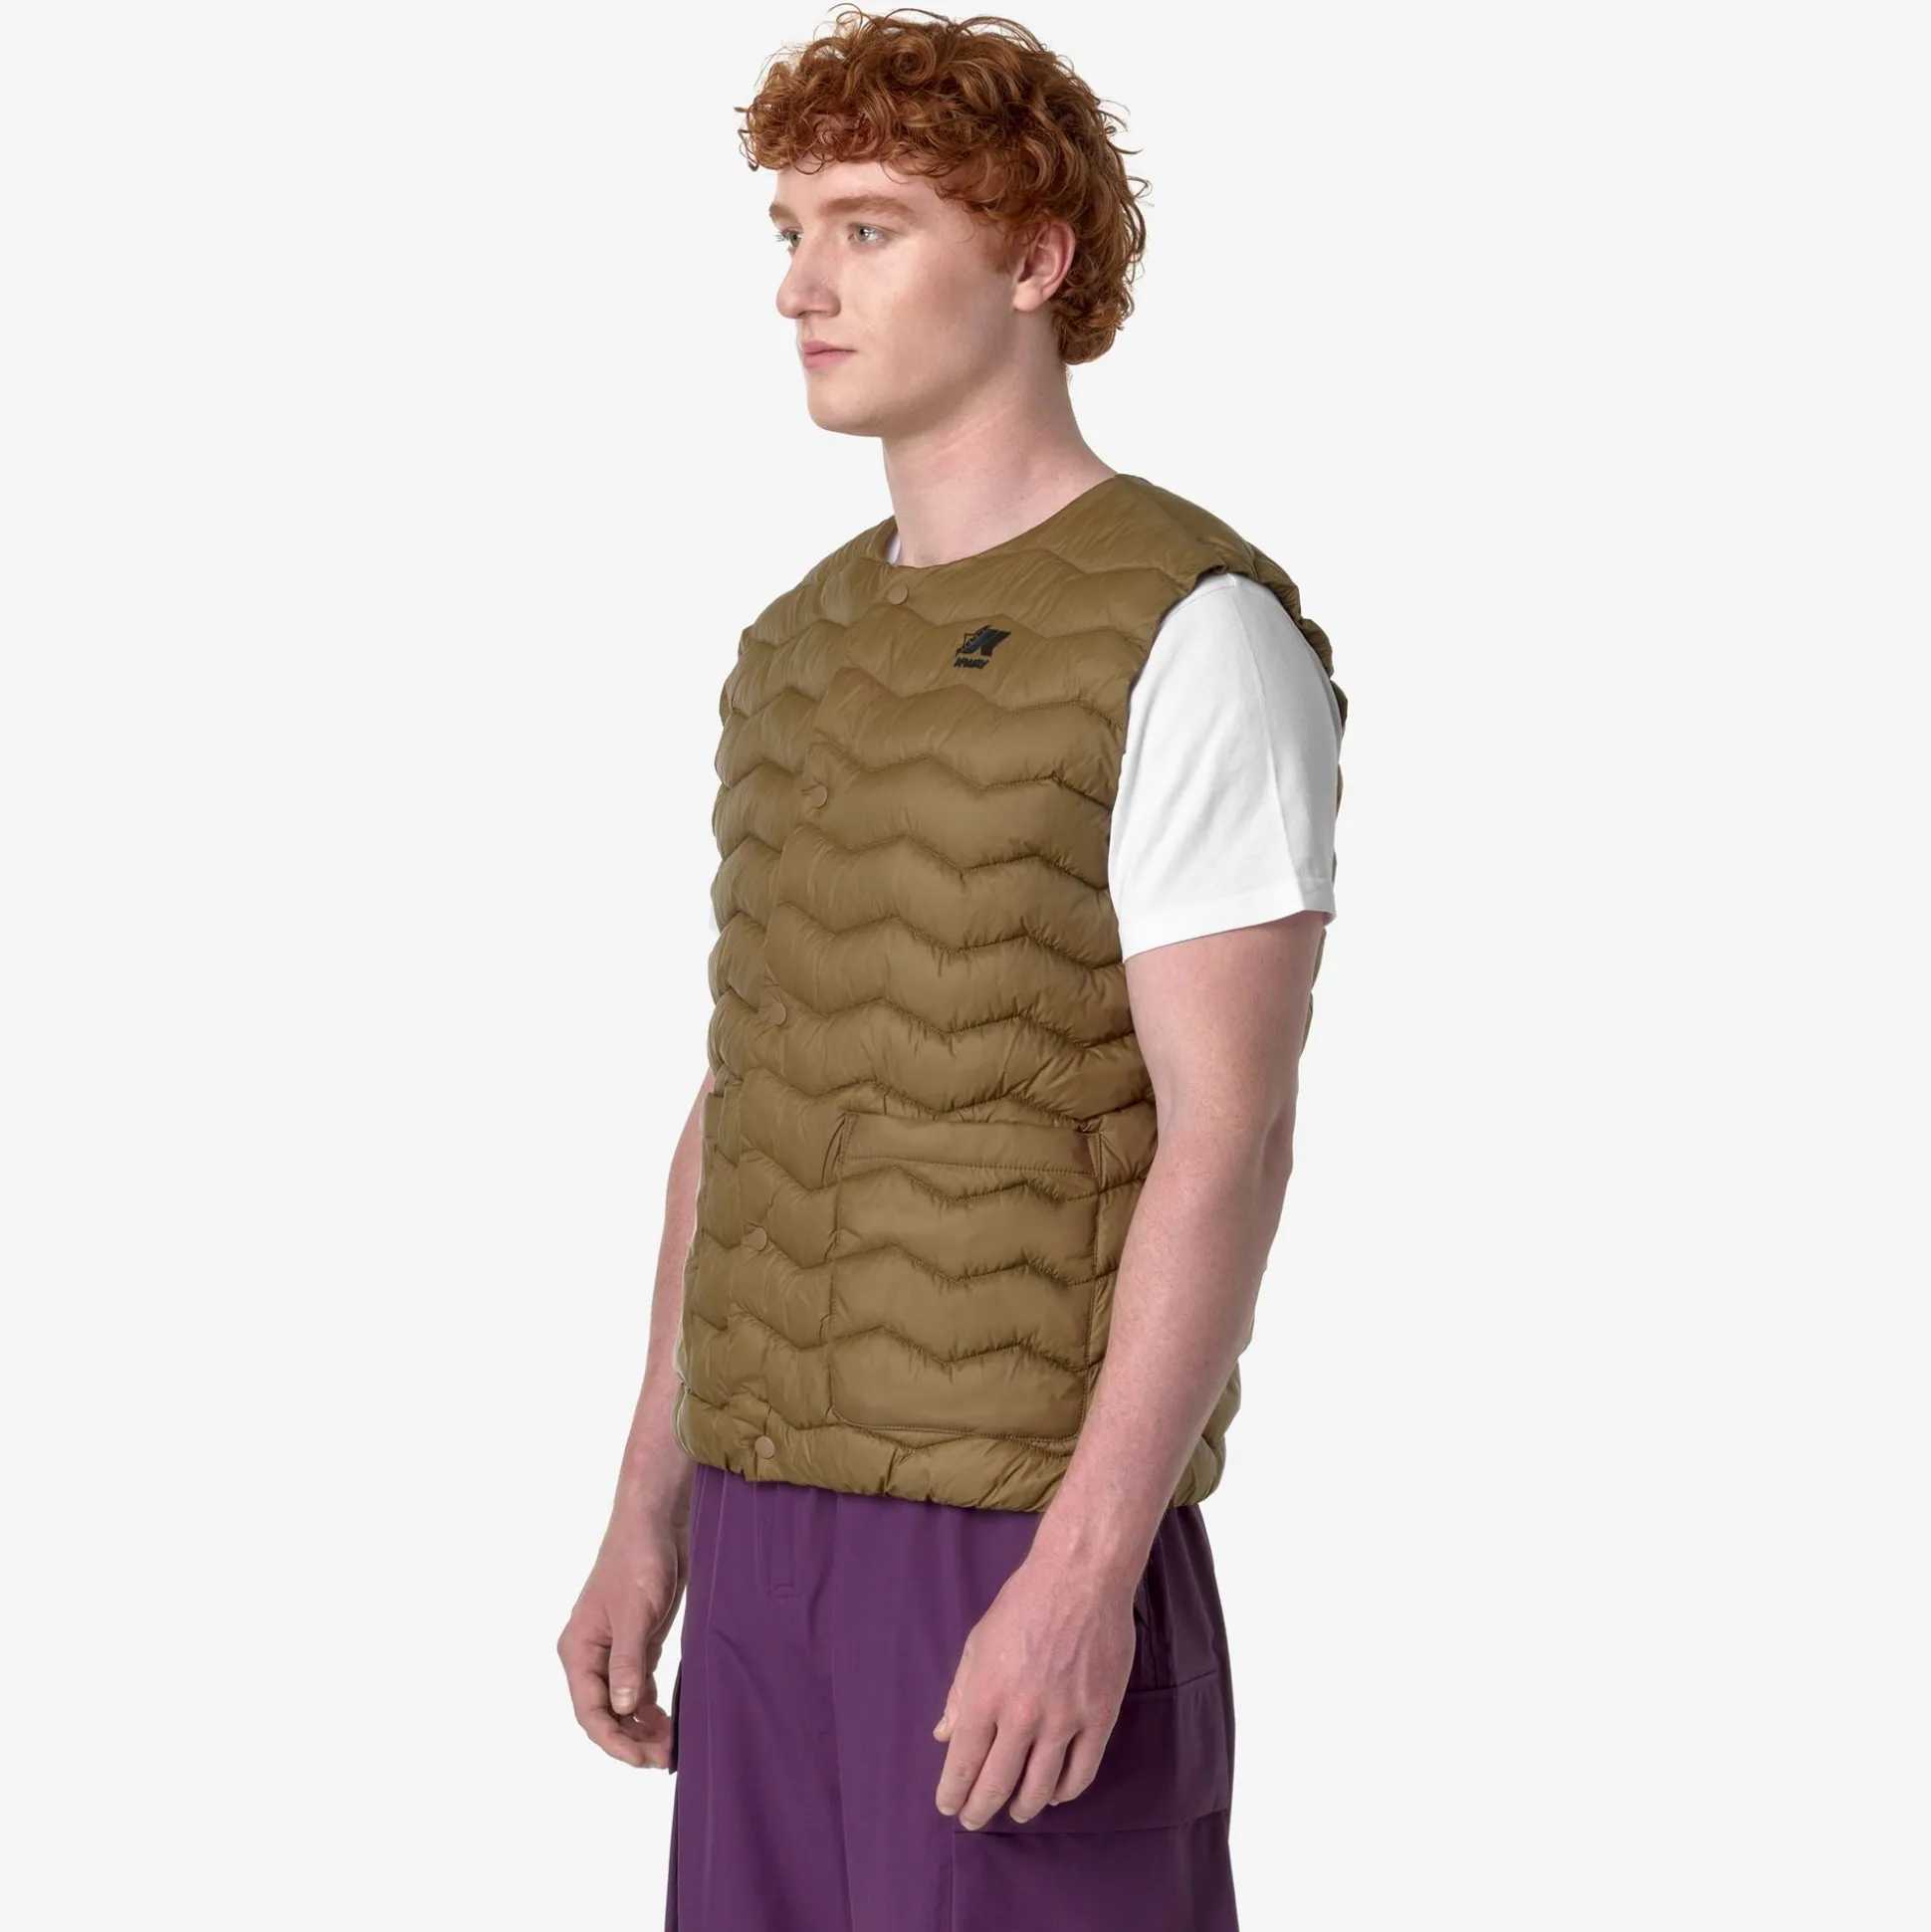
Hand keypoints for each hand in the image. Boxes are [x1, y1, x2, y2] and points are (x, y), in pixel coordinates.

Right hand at [557, 1502, 688, 1768]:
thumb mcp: (635, 1613)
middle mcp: (591, 1656)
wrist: (656, 1524)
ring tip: (670, 1749)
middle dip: (631, 1740)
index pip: (590, 1711)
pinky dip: (651, 1709)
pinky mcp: (637, 1644)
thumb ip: (628, 1662)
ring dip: (643, 1729)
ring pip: (622, 1706)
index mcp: (579, 1650)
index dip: (613, 1741)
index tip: (641, 1761)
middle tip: (665, 1760)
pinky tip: (669, 1724)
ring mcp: (614, 1651)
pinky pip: (638, 1688)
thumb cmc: (638, 1560)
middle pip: (605, 1714)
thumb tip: (621, 1709)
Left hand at [931, 1549, 1137, 1827]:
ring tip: (1016, 1810)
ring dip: (1023, 1807)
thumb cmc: (1023, 1604)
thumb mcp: (978, 1642)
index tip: (949, 1806)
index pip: (963, 1763)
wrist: (1080, 1579)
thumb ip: (959, 1692)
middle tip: (974, 1818)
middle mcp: (1022, 1716)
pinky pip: (1081, 1773)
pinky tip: (1054, 1791)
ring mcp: (1064, 1719)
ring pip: (1040, 1788)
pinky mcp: (1099, 1717)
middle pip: (997, 1783)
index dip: (953, 1792)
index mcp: (985, 1695)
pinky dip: (1064, 1792)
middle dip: (980, 1809)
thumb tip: (943, 1735)